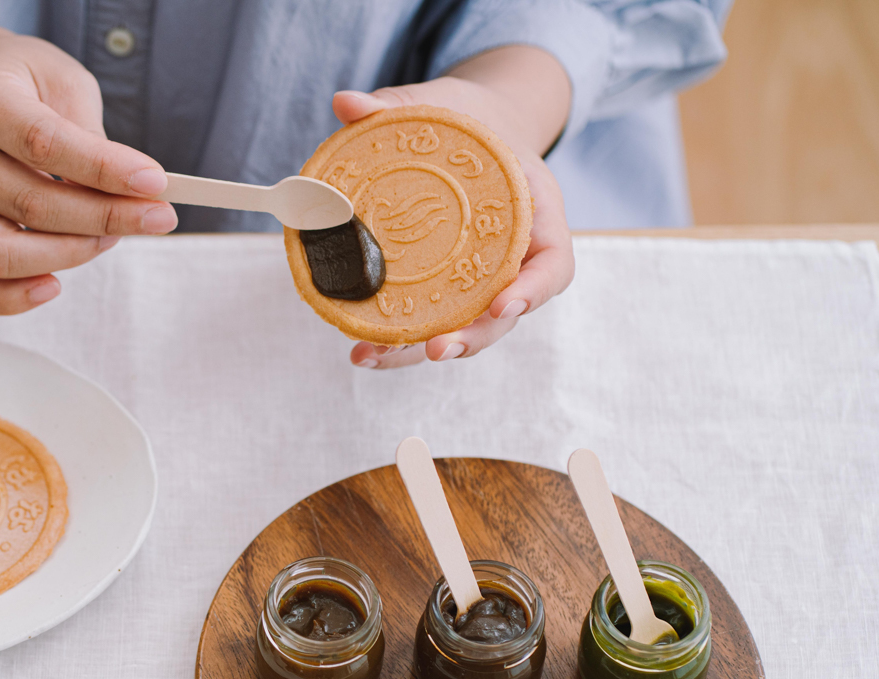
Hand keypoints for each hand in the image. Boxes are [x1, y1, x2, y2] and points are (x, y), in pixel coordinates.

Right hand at [0, 0, 174, 314]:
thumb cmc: (25, 86)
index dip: (103, 168)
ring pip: (2, 255)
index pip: (42, 143)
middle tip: (156, 216)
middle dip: (105, 217)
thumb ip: (89, 133)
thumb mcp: (63, 82)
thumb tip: (130, 190)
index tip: (154, 182)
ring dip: (70, 255)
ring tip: (110, 238)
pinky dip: (10, 300)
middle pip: (31, 205)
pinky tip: (52, 285)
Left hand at [332, 48, 575, 368]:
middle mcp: (514, 258)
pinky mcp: (445, 292)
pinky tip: (361, 351)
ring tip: (370, 357)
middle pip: (504, 314)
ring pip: (463, 329)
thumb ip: (398, 104)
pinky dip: (398, 342)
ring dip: (419, 351)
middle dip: (472, 337)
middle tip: (435, 349)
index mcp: (535, 213)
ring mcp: (480, 281)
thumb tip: (344, 103)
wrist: (468, 135)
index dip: (535, 289)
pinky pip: (429, 321)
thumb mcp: (440, 105)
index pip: (553, 263)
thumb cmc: (465, 123)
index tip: (504, 303)